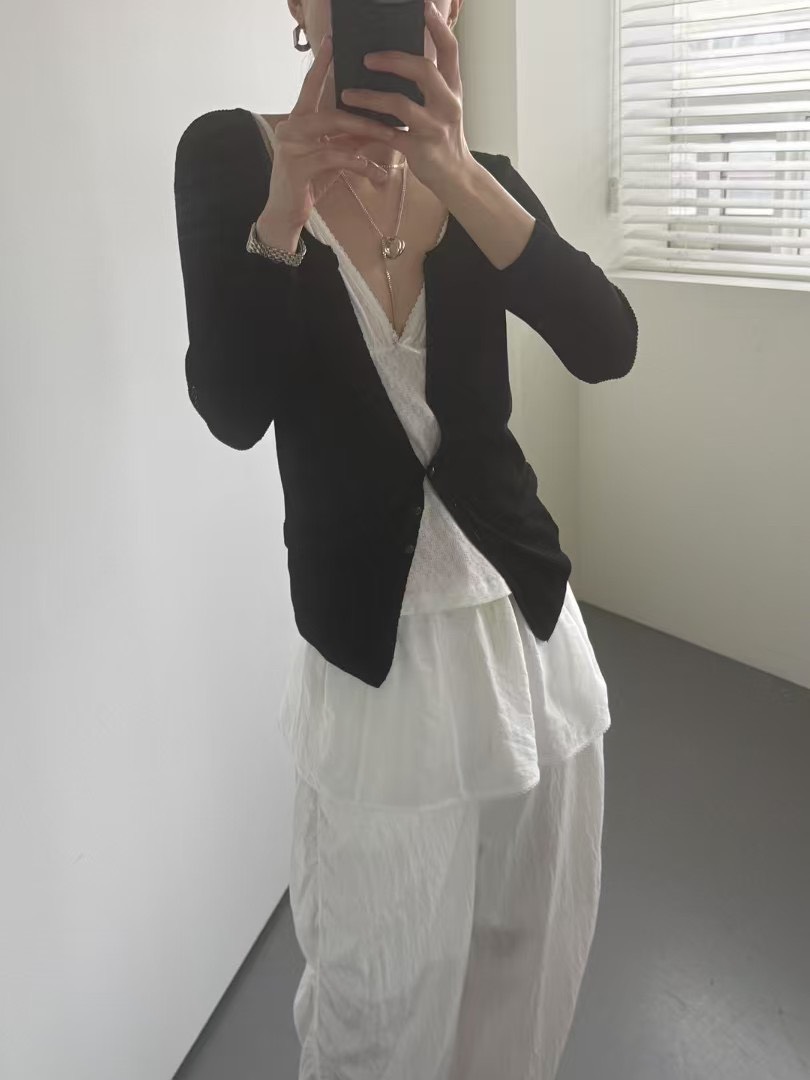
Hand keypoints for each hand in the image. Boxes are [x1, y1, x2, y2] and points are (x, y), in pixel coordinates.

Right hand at [264, 36, 397, 229]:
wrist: (286, 214)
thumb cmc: (309, 183)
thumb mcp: (332, 156)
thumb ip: (348, 138)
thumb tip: (376, 124)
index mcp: (298, 120)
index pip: (311, 86)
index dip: (322, 64)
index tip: (333, 42)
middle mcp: (291, 127)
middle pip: (332, 110)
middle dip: (365, 115)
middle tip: (394, 119)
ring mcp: (291, 146)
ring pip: (334, 130)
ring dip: (366, 135)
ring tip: (391, 142)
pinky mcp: (298, 166)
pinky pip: (335, 157)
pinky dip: (360, 163)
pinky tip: (377, 173)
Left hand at [340, 0, 473, 196]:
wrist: (456, 177)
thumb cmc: (443, 136)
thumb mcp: (444, 105)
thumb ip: (430, 83)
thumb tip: (398, 57)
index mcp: (453, 88)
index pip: (450, 50)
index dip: (437, 27)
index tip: (423, 6)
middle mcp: (447, 104)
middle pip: (423, 70)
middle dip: (393, 60)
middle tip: (367, 58)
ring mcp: (434, 127)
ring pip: (400, 104)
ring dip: (370, 98)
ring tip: (347, 94)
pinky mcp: (420, 150)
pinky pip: (389, 135)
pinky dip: (368, 129)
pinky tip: (351, 123)